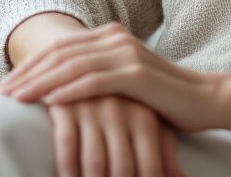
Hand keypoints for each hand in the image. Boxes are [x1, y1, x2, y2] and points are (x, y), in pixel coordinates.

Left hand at [0, 23, 222, 132]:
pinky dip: (69, 91)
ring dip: (40, 83)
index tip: (6, 85)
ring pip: (71, 66)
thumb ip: (96, 75)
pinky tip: (50, 102)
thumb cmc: (162, 97)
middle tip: (1, 93)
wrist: (205, 99)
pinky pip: (95, 82)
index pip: (59, 47)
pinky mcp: (137, 74)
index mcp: (109, 35)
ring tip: (17, 99)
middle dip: (27, 73)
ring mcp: (126, 53)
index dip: (30, 65)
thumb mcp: (123, 81)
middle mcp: (115, 38)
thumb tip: (59, 88)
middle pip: (59, 53)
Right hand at [47, 95, 184, 176]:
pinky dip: (66, 168)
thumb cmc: (122, 104)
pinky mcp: (65, 103)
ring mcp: (93, 106)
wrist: (84, 65)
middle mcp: (121, 111)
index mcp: (145, 117)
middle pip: (123, 169)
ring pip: (94, 162)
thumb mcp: (147, 123)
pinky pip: (66, 144)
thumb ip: (164, 152)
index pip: (150, 167)